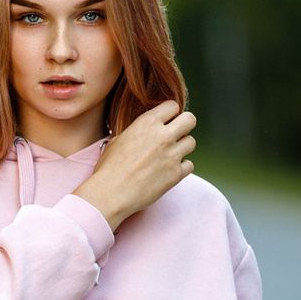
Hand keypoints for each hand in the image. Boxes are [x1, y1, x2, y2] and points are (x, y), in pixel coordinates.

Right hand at [72, 100, 196, 231]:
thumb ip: (135, 132)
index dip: (169, 113)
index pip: (172, 106)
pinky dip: (181, 167)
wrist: (110, 193)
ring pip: (191, 142)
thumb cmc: (108, 168)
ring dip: (182, 147)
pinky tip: (168, 170)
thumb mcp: (117, 141)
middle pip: (190, 119)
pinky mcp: (176, 174)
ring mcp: (172, 155)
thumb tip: (142, 133)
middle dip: (184, 125)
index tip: (165, 121)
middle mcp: (163, 136)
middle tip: (176, 134)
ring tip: (168, 155)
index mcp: (147, 123)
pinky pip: (189, 165)